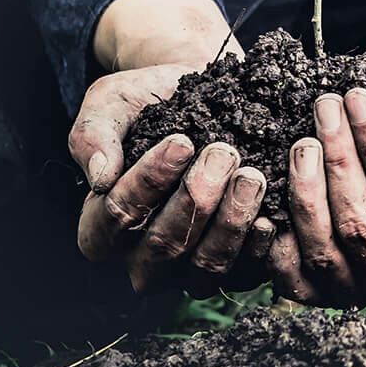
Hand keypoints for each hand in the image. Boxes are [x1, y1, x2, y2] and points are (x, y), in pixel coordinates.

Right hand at [69, 0, 273, 291]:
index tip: (179, 142)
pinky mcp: (232, 268)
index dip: (147, 183)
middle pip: (164, 246)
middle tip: (223, 153)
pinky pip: (246, 272)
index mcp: (101, 228)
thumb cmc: (145, 103)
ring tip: (251, 175)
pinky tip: (271, 212)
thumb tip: (101, 177)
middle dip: (196, 200)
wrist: (196, 95)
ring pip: (206, 264)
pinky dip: (259, 244)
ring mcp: (188, 269)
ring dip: (231, 220)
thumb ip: (93, 136)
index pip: (115, 219)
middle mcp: (141, 259)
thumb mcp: (109, 105)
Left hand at [268, 0, 365, 304]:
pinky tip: (271, 189)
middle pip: (360, 224)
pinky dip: (276, 233)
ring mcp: (354, 288)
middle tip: (324, 105)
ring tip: (302, 138)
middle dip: (339, 159)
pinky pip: (290, 271)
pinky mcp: (314, 289)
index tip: (358, 97)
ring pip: (325, 245)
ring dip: (306, 186)